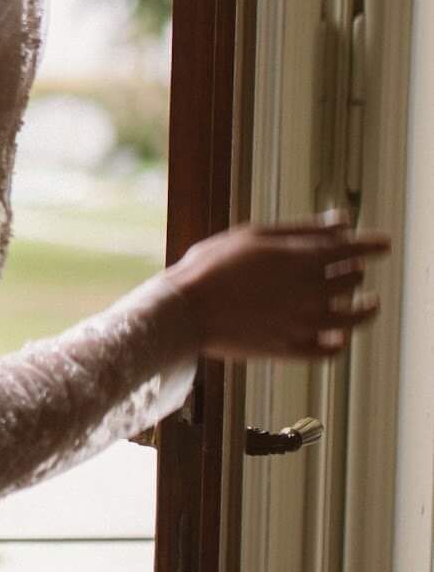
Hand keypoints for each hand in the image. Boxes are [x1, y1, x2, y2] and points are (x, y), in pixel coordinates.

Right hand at [170, 208, 391, 363]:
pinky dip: (339, 342)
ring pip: (353, 319)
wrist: (185, 310)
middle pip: (353, 279)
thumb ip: (303, 229)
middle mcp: (312, 292)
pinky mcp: (290, 349)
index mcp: (303, 259)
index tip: (384, 244)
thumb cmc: (213, 266)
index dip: (374, 245)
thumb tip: (342, 221)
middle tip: (352, 266)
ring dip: (366, 310)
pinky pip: (329, 350)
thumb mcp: (255, 235)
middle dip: (356, 270)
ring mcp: (303, 324)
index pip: (355, 249)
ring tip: (370, 305)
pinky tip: (338, 337)